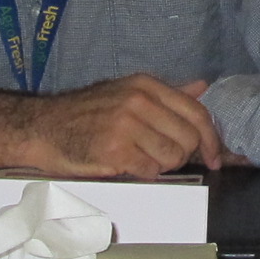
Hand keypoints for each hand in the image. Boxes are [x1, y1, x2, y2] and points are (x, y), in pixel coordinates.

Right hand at [18, 74, 228, 176]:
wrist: (44, 127)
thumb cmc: (87, 113)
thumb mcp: (127, 91)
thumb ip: (167, 93)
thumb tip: (201, 87)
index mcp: (146, 85)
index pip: (196, 112)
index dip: (211, 139)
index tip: (215, 158)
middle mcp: (139, 101)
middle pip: (188, 139)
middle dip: (182, 155)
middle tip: (162, 158)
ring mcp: (126, 125)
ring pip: (172, 158)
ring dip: (162, 166)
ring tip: (141, 159)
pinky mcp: (115, 151)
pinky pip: (150, 171)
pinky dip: (144, 174)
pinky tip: (127, 165)